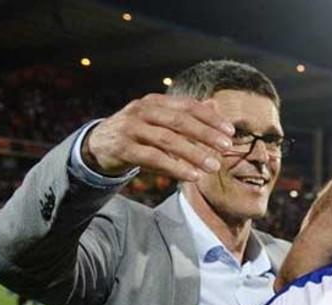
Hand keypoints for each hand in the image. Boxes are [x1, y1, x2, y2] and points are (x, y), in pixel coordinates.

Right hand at [82, 94, 235, 181]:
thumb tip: (215, 104)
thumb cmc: (139, 131)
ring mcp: (131, 128)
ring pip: (167, 140)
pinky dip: (175, 167)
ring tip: (214, 166)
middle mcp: (142, 111)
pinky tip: (192, 176)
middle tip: (227, 147)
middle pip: (179, 121)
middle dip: (206, 134)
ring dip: (193, 154)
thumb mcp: (160, 119)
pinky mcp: (123, 148)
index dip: (210, 117)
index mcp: (155, 101)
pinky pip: (153, 158)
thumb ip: (186, 113)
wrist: (100, 143)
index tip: (230, 131)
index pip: (187, 106)